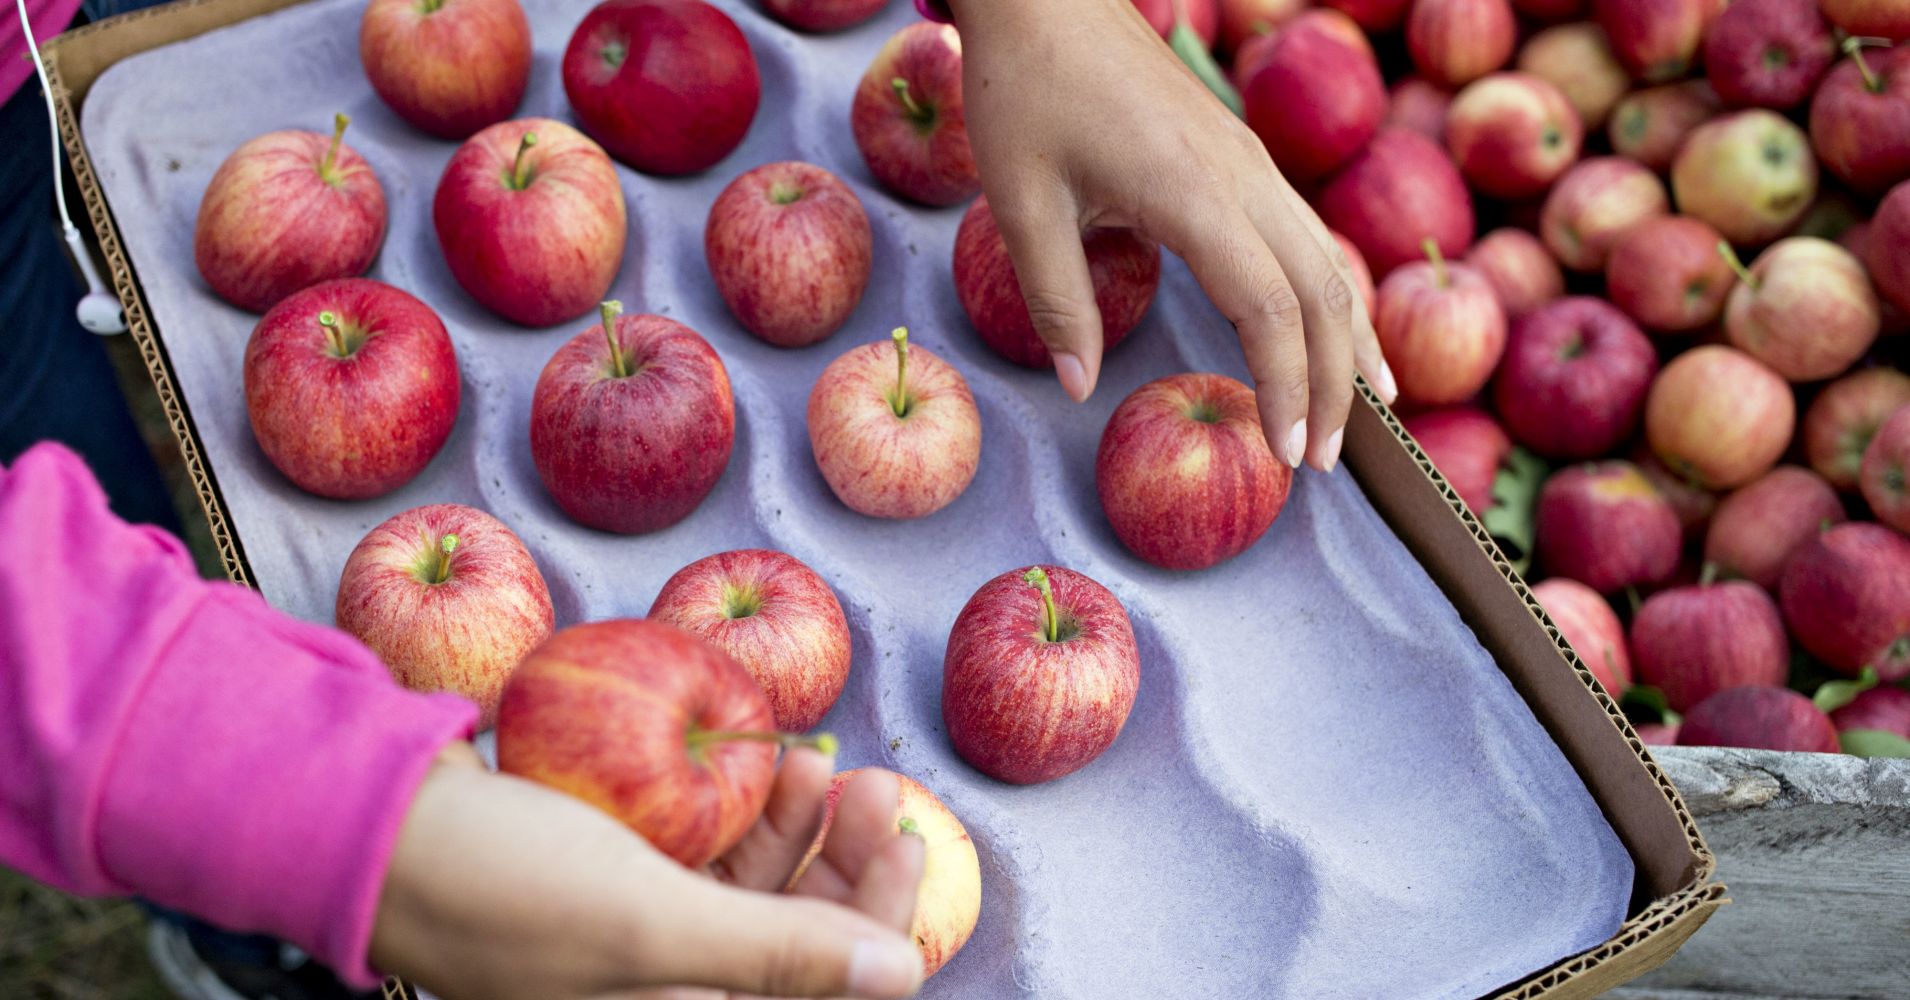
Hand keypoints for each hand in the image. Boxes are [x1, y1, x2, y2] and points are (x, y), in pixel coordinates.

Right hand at [370, 744, 925, 999]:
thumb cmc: (503, 888)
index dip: (879, 921)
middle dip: (845, 863)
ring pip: (758, 886)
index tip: (909, 838)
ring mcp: (645, 932)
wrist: (372, 825)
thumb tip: (901, 975)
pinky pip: (708, 852)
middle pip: (798, 937)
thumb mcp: (651, 924)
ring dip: (796, 826)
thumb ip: (777, 954)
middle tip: (873, 785)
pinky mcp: (622, 877)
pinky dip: (740, 810)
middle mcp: (669, 989)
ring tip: (813, 759)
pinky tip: (762, 760)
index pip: (818, 992)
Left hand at [950, 0, 1395, 470]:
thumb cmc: (1026, 90)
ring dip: (1346, 340)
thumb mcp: (1020, 201)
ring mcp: (1250, 161)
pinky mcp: (1242, 155)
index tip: (1285, 451)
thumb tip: (1080, 386)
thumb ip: (1056, 299)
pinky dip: (1328, 293)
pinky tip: (1332, 331)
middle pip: (1321, 292)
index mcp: (1193, 191)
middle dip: (1330, 383)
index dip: (1284, 385)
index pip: (1269, 307)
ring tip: (1363, 413)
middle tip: (1320, 462)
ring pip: (1328, 259)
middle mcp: (1242, 175)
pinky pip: (1307, 234)